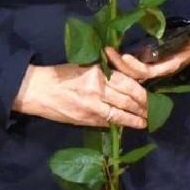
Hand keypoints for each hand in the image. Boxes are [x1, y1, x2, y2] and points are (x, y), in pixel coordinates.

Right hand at [13, 61, 152, 129]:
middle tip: (153, 111)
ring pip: (119, 115)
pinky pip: (105, 123)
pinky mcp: (83, 120)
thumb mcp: (86, 64)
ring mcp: (90, 107)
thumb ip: (106, 69)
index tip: (151, 96)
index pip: (128, 83)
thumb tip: (127, 75)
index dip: (141, 92)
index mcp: (99, 73)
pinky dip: (117, 125)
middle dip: (142, 107)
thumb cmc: (61, 74)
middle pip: (127, 100)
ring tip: (144, 123)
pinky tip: (125, 126)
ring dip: (134, 120)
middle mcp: (97, 90)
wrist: (36, 90)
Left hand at [103, 22, 189, 82]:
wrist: (188, 45)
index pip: (149, 71)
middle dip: (120, 66)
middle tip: (107, 52)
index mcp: (165, 66)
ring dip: (115, 64)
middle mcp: (155, 69)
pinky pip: (125, 67)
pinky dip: (116, 62)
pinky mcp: (140, 63)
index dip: (136, 67)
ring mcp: (147, 66)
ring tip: (104, 51)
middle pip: (134, 74)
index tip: (123, 57)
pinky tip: (105, 54)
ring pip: (128, 72)